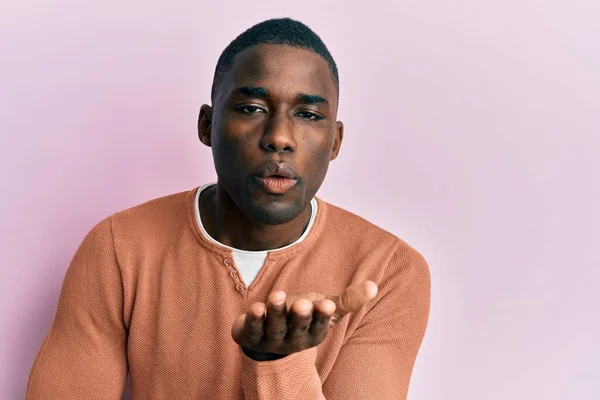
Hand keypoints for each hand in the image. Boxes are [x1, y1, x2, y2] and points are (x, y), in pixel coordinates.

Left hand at [231, 281, 378, 360]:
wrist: (269, 334)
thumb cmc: (303, 317)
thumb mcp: (324, 308)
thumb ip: (346, 300)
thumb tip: (373, 286)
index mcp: (314, 333)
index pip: (320, 326)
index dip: (322, 316)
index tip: (327, 305)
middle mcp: (293, 339)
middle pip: (297, 327)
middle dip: (300, 316)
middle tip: (303, 303)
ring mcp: (271, 338)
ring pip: (274, 326)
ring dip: (276, 311)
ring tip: (277, 296)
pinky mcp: (250, 334)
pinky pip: (252, 328)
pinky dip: (254, 318)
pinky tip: (256, 307)